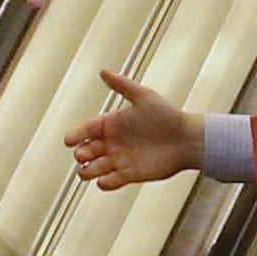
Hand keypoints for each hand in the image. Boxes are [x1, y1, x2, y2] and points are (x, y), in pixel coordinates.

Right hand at [64, 69, 202, 189]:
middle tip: (83, 155)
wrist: (187, 140)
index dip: (76, 135)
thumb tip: (102, 71)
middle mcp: (112, 142)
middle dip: (81, 154)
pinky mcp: (129, 175)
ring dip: (87, 171)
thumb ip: (122, 85)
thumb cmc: (167, 115)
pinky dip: (104, 183)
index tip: (69, 141)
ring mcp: (119, 159)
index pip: (86, 129)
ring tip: (87, 171)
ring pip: (94, 169)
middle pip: (87, 151)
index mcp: (112, 123)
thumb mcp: (144, 97)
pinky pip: (110, 182)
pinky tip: (104, 181)